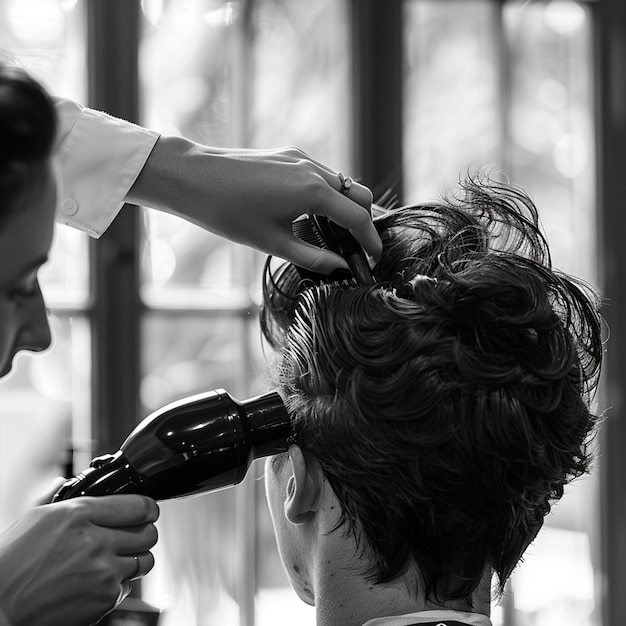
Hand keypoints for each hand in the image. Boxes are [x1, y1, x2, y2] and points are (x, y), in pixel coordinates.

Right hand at [0, 495, 158, 625]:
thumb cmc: (11, 562)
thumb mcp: (35, 517)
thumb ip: (61, 497)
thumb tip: (68, 482)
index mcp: (79, 515)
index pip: (140, 506)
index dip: (147, 508)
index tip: (146, 512)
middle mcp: (95, 541)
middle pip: (149, 533)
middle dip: (143, 533)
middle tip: (131, 536)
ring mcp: (102, 572)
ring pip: (146, 560)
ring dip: (135, 558)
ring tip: (115, 559)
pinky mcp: (104, 599)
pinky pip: (128, 586)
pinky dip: (118, 583)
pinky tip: (97, 580)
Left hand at [128, 139, 382, 273]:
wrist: (193, 178)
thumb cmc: (228, 213)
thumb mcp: (273, 243)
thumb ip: (313, 258)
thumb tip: (341, 268)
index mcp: (313, 192)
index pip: (358, 218)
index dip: (370, 242)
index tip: (373, 259)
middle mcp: (313, 169)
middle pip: (359, 196)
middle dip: (363, 222)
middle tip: (353, 249)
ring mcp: (301, 158)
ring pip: (342, 183)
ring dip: (346, 207)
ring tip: (333, 235)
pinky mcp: (289, 154)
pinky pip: (322, 174)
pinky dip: (328, 194)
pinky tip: (311, 214)